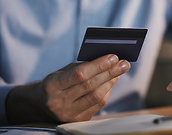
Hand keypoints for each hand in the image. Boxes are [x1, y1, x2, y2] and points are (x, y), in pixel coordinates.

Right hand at [6, 54, 129, 123]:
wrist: (40, 104)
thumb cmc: (56, 82)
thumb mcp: (63, 71)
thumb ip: (83, 66)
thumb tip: (109, 61)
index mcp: (52, 86)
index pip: (80, 74)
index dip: (98, 65)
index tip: (113, 57)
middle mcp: (58, 102)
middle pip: (91, 86)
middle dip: (110, 73)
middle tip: (124, 63)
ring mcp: (68, 114)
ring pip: (96, 97)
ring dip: (111, 82)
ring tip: (120, 70)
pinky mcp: (77, 120)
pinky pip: (97, 105)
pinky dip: (107, 91)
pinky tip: (112, 81)